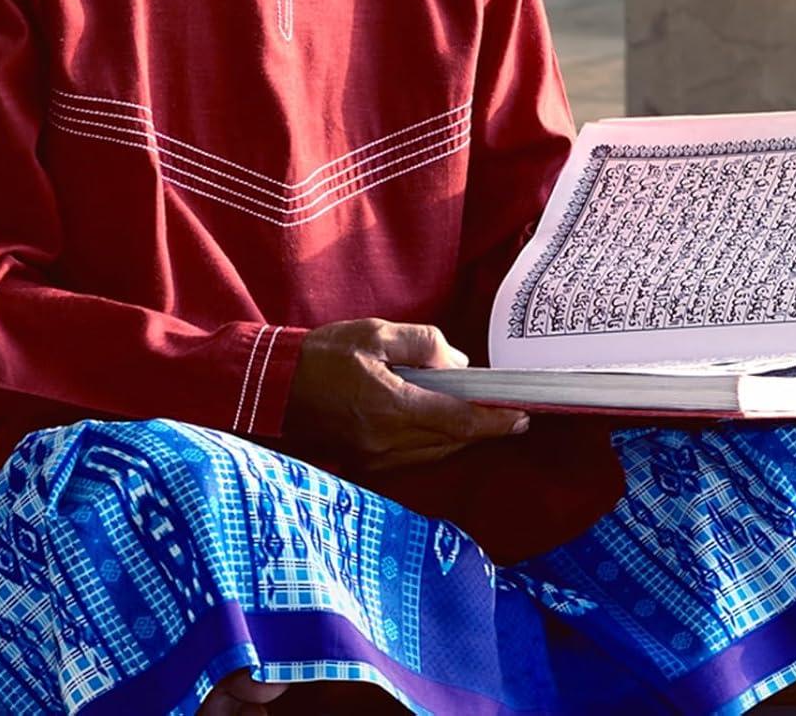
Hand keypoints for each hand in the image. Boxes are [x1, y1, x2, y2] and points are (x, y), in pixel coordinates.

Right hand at [285, 318, 528, 471]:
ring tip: (482, 416)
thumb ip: (424, 344)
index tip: (521, 415)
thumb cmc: (323, 355)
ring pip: (434, 454)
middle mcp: (385, 443)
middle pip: (451, 443)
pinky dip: (435, 442)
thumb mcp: (376, 334)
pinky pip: (414, 457)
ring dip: (461, 437)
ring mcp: (374, 458)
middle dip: (484, 430)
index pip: (457, 422)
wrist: (273, 385)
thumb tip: (456, 365)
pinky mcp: (365, 462)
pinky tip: (443, 424)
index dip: (493, 421)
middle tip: (511, 413)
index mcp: (390, 408)